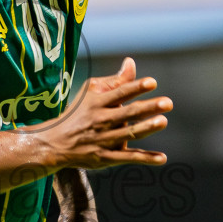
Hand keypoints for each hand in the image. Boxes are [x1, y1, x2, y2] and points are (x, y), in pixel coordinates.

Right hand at [32, 58, 171, 169]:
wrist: (55, 143)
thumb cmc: (78, 112)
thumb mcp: (90, 92)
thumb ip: (114, 80)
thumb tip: (131, 62)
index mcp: (97, 102)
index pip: (119, 93)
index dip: (135, 87)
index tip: (152, 82)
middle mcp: (101, 121)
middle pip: (127, 113)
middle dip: (147, 108)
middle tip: (167, 103)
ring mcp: (103, 140)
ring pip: (128, 135)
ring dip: (146, 128)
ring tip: (163, 121)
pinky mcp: (105, 158)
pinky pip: (128, 159)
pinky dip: (145, 159)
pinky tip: (162, 158)